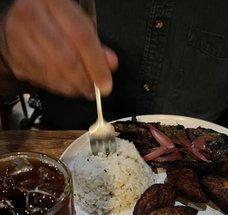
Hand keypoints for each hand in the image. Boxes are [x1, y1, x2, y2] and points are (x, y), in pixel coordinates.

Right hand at [0, 0, 117, 97]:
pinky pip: (42, 79)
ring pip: (53, 72)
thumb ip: (95, 44)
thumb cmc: (51, 23)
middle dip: (84, 81)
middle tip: (93, 91)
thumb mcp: (76, 23)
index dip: (96, 65)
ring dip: (72, 87)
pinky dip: (58, 88)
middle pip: (66, 58)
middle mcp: (33, 16)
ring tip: (82, 90)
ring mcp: (19, 37)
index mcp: (53, 1)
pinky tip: (66, 87)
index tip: (105, 84)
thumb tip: (110, 64)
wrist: (16, 25)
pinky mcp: (14, 57)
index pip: (81, 37)